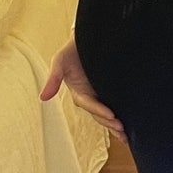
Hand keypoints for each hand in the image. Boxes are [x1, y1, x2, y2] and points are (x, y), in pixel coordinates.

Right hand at [40, 28, 127, 143]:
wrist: (88, 37)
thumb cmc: (72, 49)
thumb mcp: (60, 61)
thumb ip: (53, 79)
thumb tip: (43, 98)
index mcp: (78, 93)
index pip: (89, 105)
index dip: (99, 110)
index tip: (111, 115)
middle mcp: (89, 97)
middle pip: (99, 114)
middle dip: (109, 122)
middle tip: (121, 128)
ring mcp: (100, 95)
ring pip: (107, 114)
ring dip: (114, 125)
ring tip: (125, 134)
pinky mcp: (110, 91)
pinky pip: (115, 105)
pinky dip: (120, 115)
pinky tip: (130, 125)